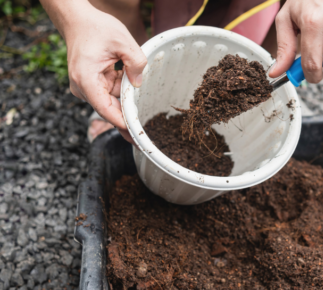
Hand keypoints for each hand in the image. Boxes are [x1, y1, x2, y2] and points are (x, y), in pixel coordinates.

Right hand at [41, 0, 146, 143]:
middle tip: (143, 140)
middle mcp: (82, 87)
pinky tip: (133, 90)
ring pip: (111, 102)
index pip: (105, 109)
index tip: (135, 135)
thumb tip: (138, 85)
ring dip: (127, 102)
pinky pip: (110, 94)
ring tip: (144, 112)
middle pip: (109, 110)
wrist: (78, 21)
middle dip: (127, 121)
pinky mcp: (92, 84)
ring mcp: (86, 87)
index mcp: (86, 79)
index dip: (122, 123)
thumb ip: (135, 63)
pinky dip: (122, 93)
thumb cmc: (96, 28)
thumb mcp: (123, 42)